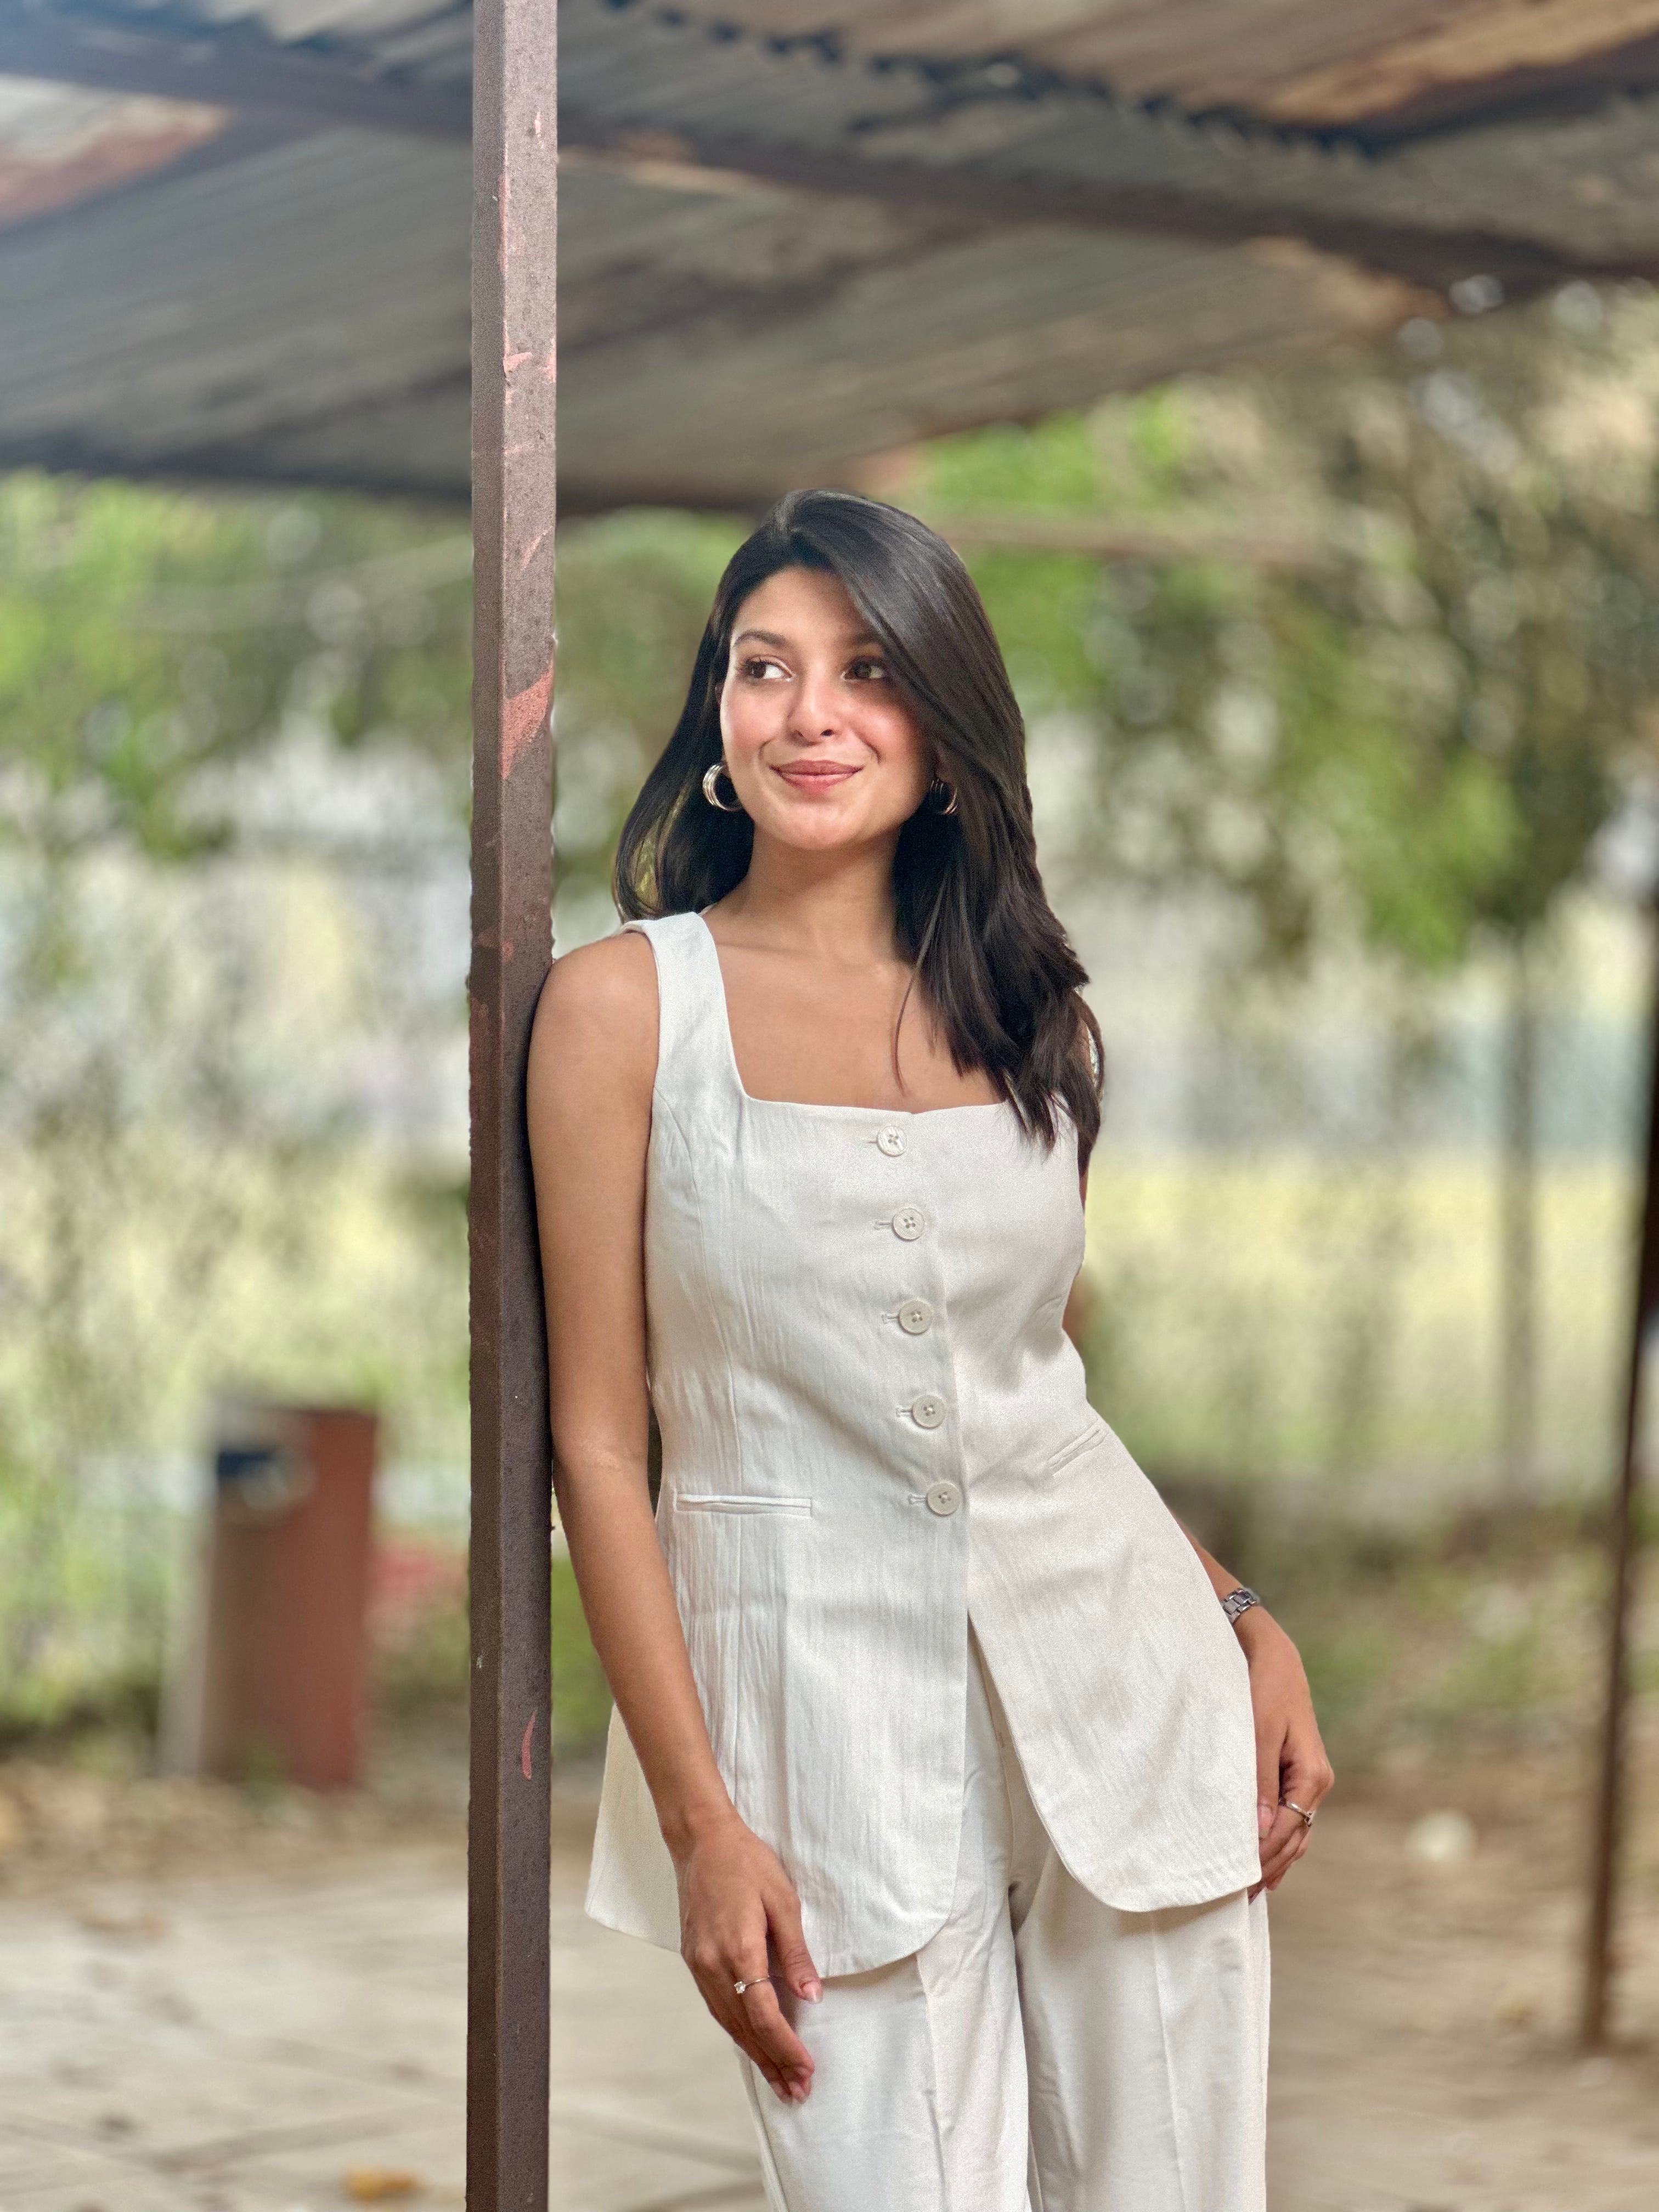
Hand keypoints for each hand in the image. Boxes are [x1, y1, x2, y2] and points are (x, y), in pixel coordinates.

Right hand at [673, 1809, 822, 2102]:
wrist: (700, 1839)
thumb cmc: (746, 1862)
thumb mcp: (783, 1900)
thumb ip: (796, 1952)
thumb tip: (812, 1996)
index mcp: (738, 1950)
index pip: (764, 2015)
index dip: (786, 2048)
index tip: (807, 2070)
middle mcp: (713, 1965)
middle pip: (745, 2028)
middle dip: (773, 2063)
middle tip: (797, 2092)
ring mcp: (698, 1964)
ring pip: (728, 2022)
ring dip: (754, 2054)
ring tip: (778, 2081)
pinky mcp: (693, 1959)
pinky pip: (717, 2006)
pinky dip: (737, 2030)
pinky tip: (751, 2043)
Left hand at [1235, 1609, 1333, 1895]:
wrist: (1273, 1658)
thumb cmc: (1264, 1690)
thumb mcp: (1258, 1733)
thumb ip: (1260, 1781)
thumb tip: (1261, 1831)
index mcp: (1312, 1777)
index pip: (1287, 1831)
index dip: (1263, 1859)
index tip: (1240, 1884)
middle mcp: (1316, 1783)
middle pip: (1294, 1838)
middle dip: (1270, 1868)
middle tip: (1241, 1899)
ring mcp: (1308, 1781)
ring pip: (1295, 1832)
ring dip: (1275, 1859)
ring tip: (1251, 1891)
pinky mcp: (1296, 1774)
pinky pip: (1290, 1817)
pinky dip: (1278, 1841)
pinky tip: (1265, 1859)